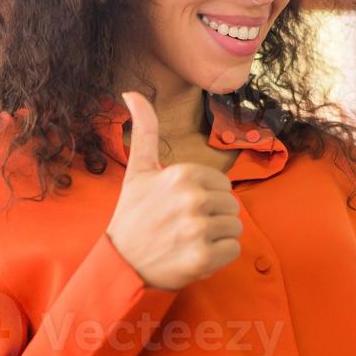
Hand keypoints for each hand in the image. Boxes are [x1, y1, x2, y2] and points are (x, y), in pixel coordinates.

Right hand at [105, 90, 241, 291]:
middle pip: (232, 205)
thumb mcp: (138, 170)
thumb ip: (145, 130)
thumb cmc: (132, 216)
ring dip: (217, 237)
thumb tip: (132, 92)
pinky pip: (233, 250)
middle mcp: (192, 199)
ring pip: (235, 227)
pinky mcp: (204, 257)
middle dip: (213, 217)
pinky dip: (218, 257)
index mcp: (182, 174)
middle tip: (183, 226)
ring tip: (189, 241)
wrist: (121, 264)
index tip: (179, 208)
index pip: (221, 184)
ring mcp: (198, 229)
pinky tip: (194, 255)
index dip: (204, 197)